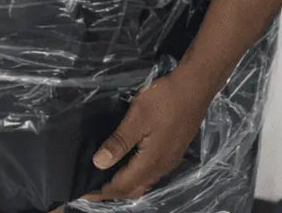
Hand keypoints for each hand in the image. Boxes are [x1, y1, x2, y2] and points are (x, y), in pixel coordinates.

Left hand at [81, 69, 215, 201]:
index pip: (123, 186)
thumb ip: (119, 142)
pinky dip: (137, 177)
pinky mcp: (174, 151)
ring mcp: (170, 160)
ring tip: (107, 179)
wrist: (196, 88)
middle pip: (134, 189)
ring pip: (145, 183)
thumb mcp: (137, 117)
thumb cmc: (164, 100)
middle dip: (113, 192)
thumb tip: (99, 163)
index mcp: (151, 162)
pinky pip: (152, 174)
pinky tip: (129, 166)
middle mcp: (162, 167)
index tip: (85, 193)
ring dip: (126, 185)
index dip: (103, 192)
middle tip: (93, 188)